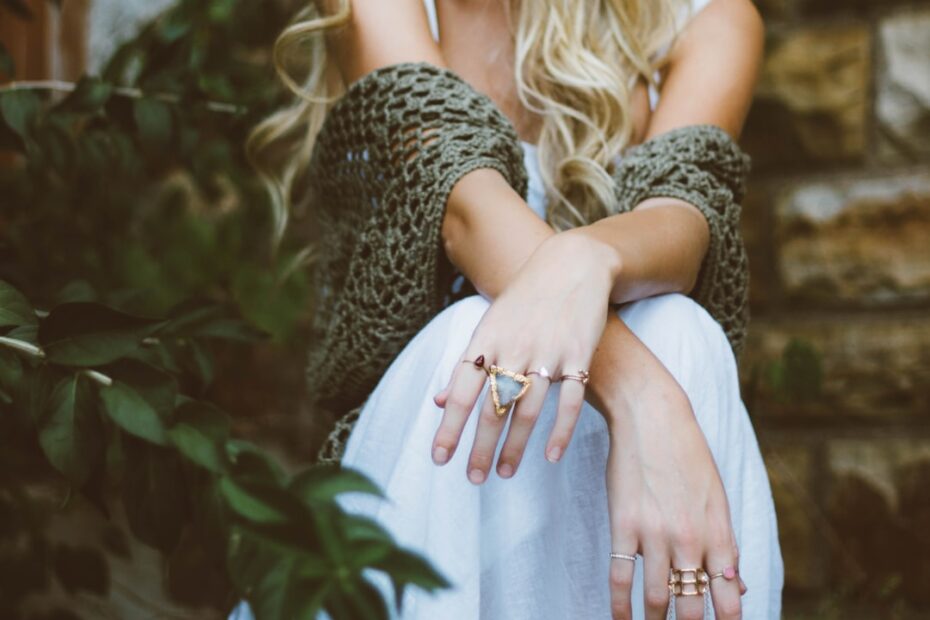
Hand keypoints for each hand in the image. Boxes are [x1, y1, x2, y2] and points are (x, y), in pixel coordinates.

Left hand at [431, 230, 617, 482]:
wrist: (571, 265)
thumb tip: (438, 402)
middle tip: (472, 479)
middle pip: (492, 407)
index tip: (439, 459)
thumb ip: (466, 366)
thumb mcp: (488, 327)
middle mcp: (513, 348)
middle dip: (480, 447)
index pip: (461, 392)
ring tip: (505, 473)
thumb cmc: (524, 301)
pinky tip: (551, 456)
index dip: (449, 427)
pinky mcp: (578, 355)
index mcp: (486, 341)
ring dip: (515, 446)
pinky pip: (569, 401)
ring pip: (527, 410)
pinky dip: (560, 431)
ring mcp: (547, 352)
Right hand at [603, 350, 746, 619]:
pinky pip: (622, 576)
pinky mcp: (624, 524)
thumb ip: (725, 544)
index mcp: (719, 531)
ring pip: (658, 597)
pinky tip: (621, 619)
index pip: (728, 594)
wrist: (650, 415)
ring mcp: (656, 533)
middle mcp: (691, 538)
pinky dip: (621, 605)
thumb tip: (737, 585)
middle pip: (692, 605)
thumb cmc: (687, 453)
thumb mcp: (716, 497)